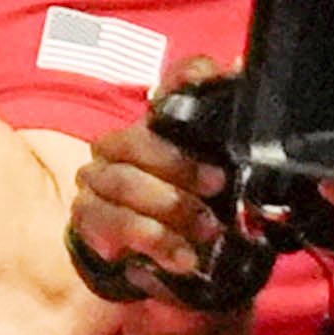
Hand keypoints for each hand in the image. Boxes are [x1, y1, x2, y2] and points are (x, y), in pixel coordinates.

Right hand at [72, 70, 254, 315]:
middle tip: (217, 185)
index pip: (171, 86)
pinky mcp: (87, 215)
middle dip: (178, 165)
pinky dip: (152, 239)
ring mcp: (98, 179)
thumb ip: (233, 144)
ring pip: (124, 182)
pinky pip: (114, 221)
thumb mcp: (222, 186)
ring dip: (169, 208)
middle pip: (136, 140)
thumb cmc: (190, 213)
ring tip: (206, 232)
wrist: (152, 260)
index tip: (208, 81)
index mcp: (158, 126)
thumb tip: (247, 74)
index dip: (186, 78)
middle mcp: (120, 145)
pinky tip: (180, 257)